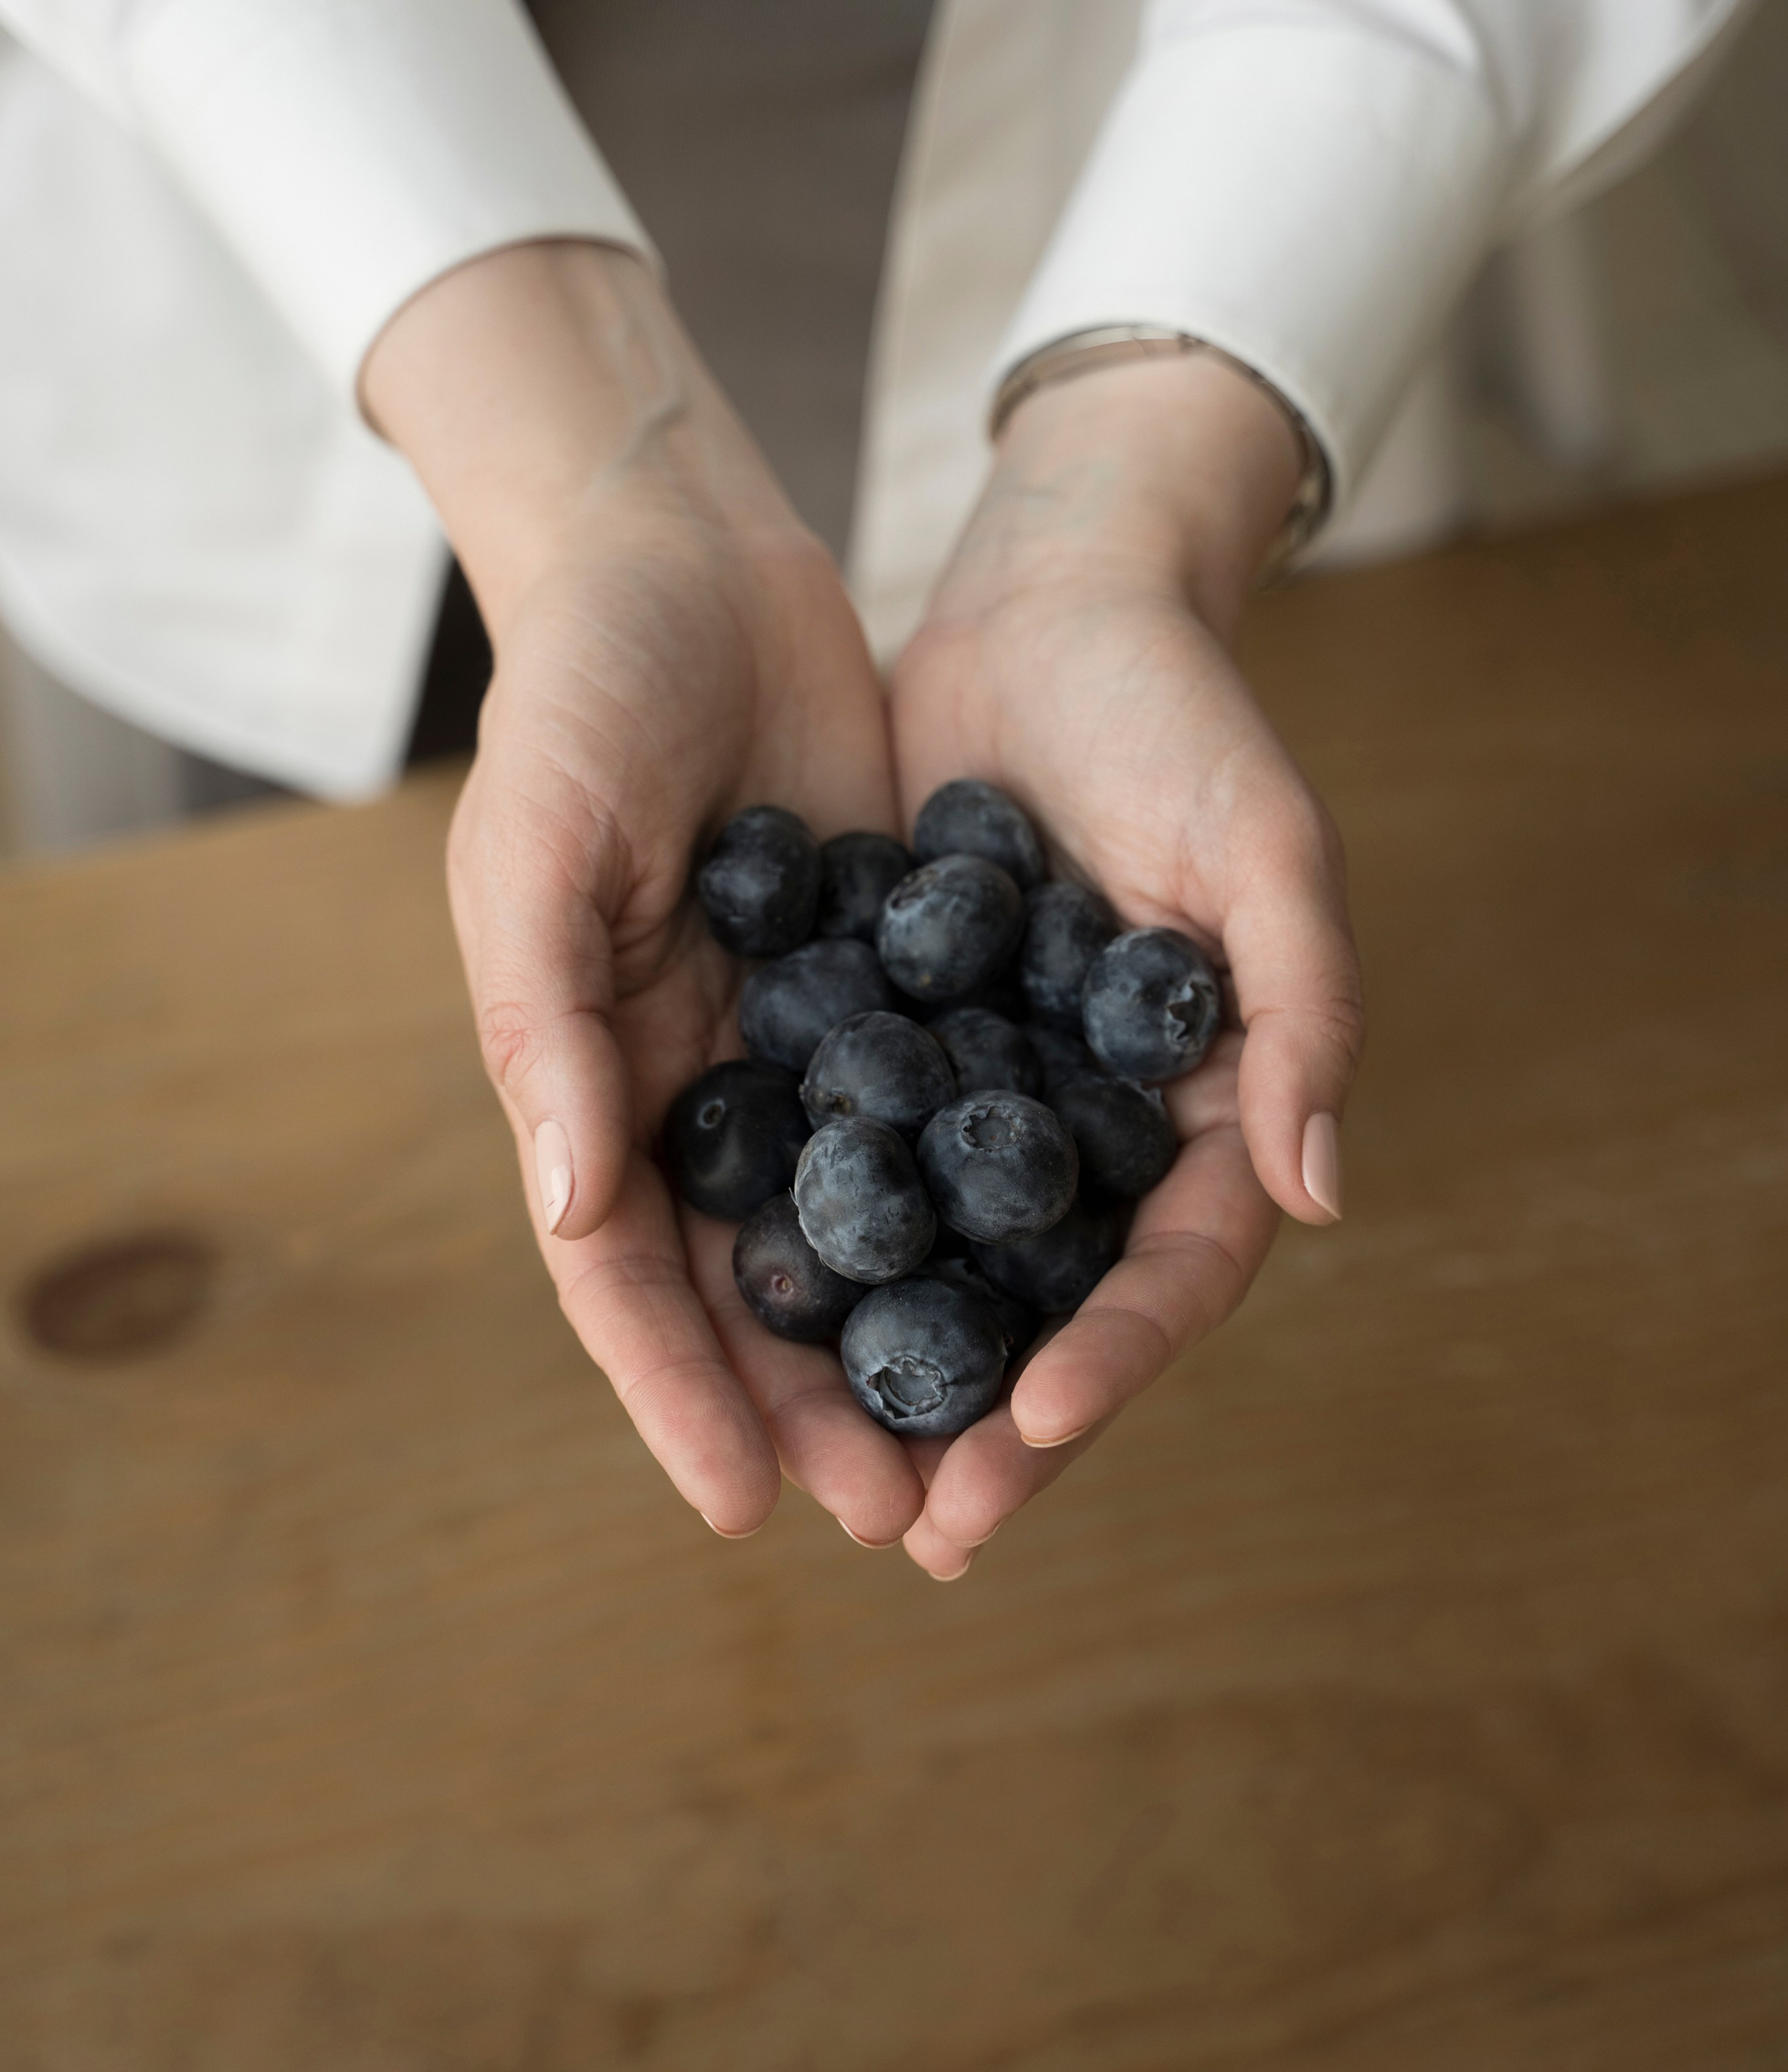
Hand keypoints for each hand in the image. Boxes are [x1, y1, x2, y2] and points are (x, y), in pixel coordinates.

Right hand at [363, 242, 925, 1546]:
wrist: (688, 554)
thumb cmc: (579, 688)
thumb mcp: (540, 843)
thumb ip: (548, 1024)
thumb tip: (579, 1208)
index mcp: (586, 1074)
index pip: (625, 1274)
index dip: (680, 1395)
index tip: (751, 1509)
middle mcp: (691, 1080)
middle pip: (750, 1282)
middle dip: (813, 1402)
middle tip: (897, 1516)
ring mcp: (795, 1034)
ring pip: (855, 1222)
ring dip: (906, 1331)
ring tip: (986, 1444)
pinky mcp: (887, 976)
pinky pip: (938, 1111)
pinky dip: (979, 1199)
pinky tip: (1051, 1271)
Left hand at [888, 351, 1364, 1578]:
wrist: (1051, 608)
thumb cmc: (1182, 715)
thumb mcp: (1266, 847)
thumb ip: (1304, 1009)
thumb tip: (1323, 1196)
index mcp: (1208, 1107)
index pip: (1173, 1269)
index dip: (1116, 1358)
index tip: (1033, 1423)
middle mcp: (1096, 1127)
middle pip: (1051, 1306)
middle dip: (992, 1422)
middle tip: (922, 1531)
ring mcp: (990, 1096)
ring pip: (941, 1270)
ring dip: (888, 1376)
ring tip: (821, 1478)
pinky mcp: (892, 1044)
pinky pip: (853, 1168)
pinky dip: (812, 1248)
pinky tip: (745, 1320)